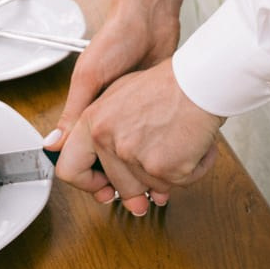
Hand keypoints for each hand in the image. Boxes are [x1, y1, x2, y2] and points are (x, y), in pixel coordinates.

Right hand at [44, 0, 177, 203]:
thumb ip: (75, 111)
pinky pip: (152, 146)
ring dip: (142, 177)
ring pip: (130, 160)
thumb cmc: (116, 40)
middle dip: (120, 186)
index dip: (88, 179)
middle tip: (137, 200)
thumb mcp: (90, 76)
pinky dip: (158, 160)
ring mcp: (129, 118)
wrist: (151, 21)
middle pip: (106, 167)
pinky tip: (170, 165)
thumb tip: (52, 144)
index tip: (106, 190)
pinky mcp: (151, 114)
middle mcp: (105, 119)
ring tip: (158, 189)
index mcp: (85, 112)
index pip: (76, 159)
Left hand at [54, 60, 220, 216]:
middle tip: (159, 166)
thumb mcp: (121, 94)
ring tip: (178, 141)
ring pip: (150, 188)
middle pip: (119, 187)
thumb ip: (100, 126)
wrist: (200, 81)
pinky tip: (194, 145)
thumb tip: (73, 151)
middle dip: (142, 185)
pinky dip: (192, 169)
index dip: (89, 184)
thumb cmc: (167, 83)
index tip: (104, 186)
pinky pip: (177, 185)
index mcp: (93, 121)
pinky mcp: (161, 168)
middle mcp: (108, 139)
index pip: (69, 169)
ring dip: (170, 172)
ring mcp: (134, 156)